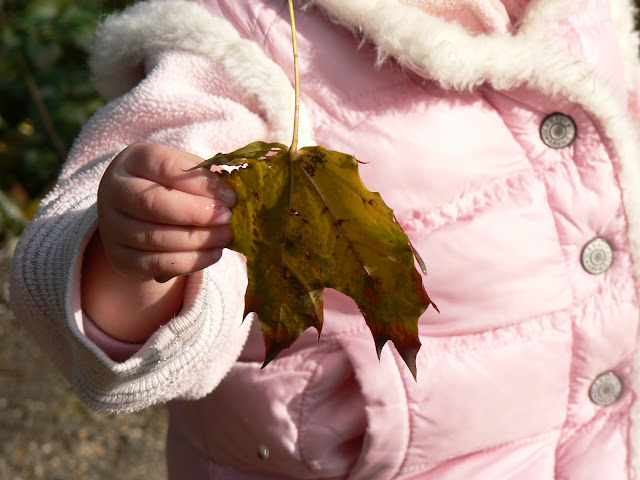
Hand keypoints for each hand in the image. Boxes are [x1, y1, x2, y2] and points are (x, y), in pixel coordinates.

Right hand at [97, 142, 235, 280]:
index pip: (165, 167)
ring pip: (153, 238)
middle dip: (196, 214)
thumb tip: (231, 195)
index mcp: (134, 159)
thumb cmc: (174, 187)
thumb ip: (206, 179)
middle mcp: (114, 190)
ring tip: (225, 237)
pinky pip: (154, 264)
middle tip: (227, 219)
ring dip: (197, 240)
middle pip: (152, 203)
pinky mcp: (119, 257)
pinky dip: (189, 262)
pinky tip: (213, 254)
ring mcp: (112, 226)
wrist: (143, 216)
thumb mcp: (188, 173)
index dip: (201, 184)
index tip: (231, 198)